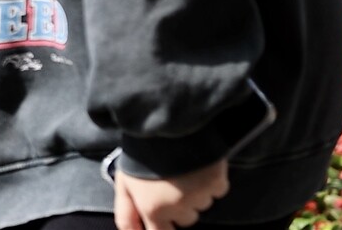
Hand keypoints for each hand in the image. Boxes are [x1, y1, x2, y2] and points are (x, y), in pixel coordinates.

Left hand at [114, 159, 228, 229]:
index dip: (166, 227)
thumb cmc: (140, 153)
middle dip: (181, 206)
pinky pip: (217, 190)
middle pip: (186, 218)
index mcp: (153, 209)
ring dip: (196, 192)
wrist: (163, 122)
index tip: (168, 221)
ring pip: (202, 204)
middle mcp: (178, 207)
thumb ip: (127, 213)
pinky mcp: (216, 183)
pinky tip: (197, 164)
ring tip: (182, 169)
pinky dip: (211, 180)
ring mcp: (199, 195)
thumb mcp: (124, 182)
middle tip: (171, 181)